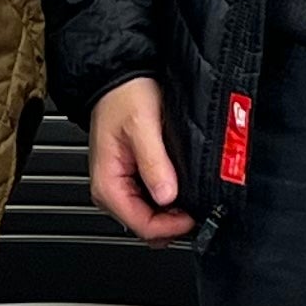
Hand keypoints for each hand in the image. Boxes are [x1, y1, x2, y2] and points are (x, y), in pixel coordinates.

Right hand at [89, 77, 195, 242]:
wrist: (118, 78)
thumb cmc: (124, 96)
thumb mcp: (142, 127)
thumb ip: (154, 163)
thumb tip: (167, 196)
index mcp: (108, 184)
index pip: (141, 226)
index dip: (170, 227)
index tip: (193, 217)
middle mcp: (111, 190)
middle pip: (146, 226)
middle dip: (172, 223)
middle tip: (197, 208)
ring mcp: (122, 185)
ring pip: (150, 217)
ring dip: (172, 213)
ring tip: (192, 197)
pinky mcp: (132, 178)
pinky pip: (152, 202)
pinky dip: (169, 201)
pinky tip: (182, 188)